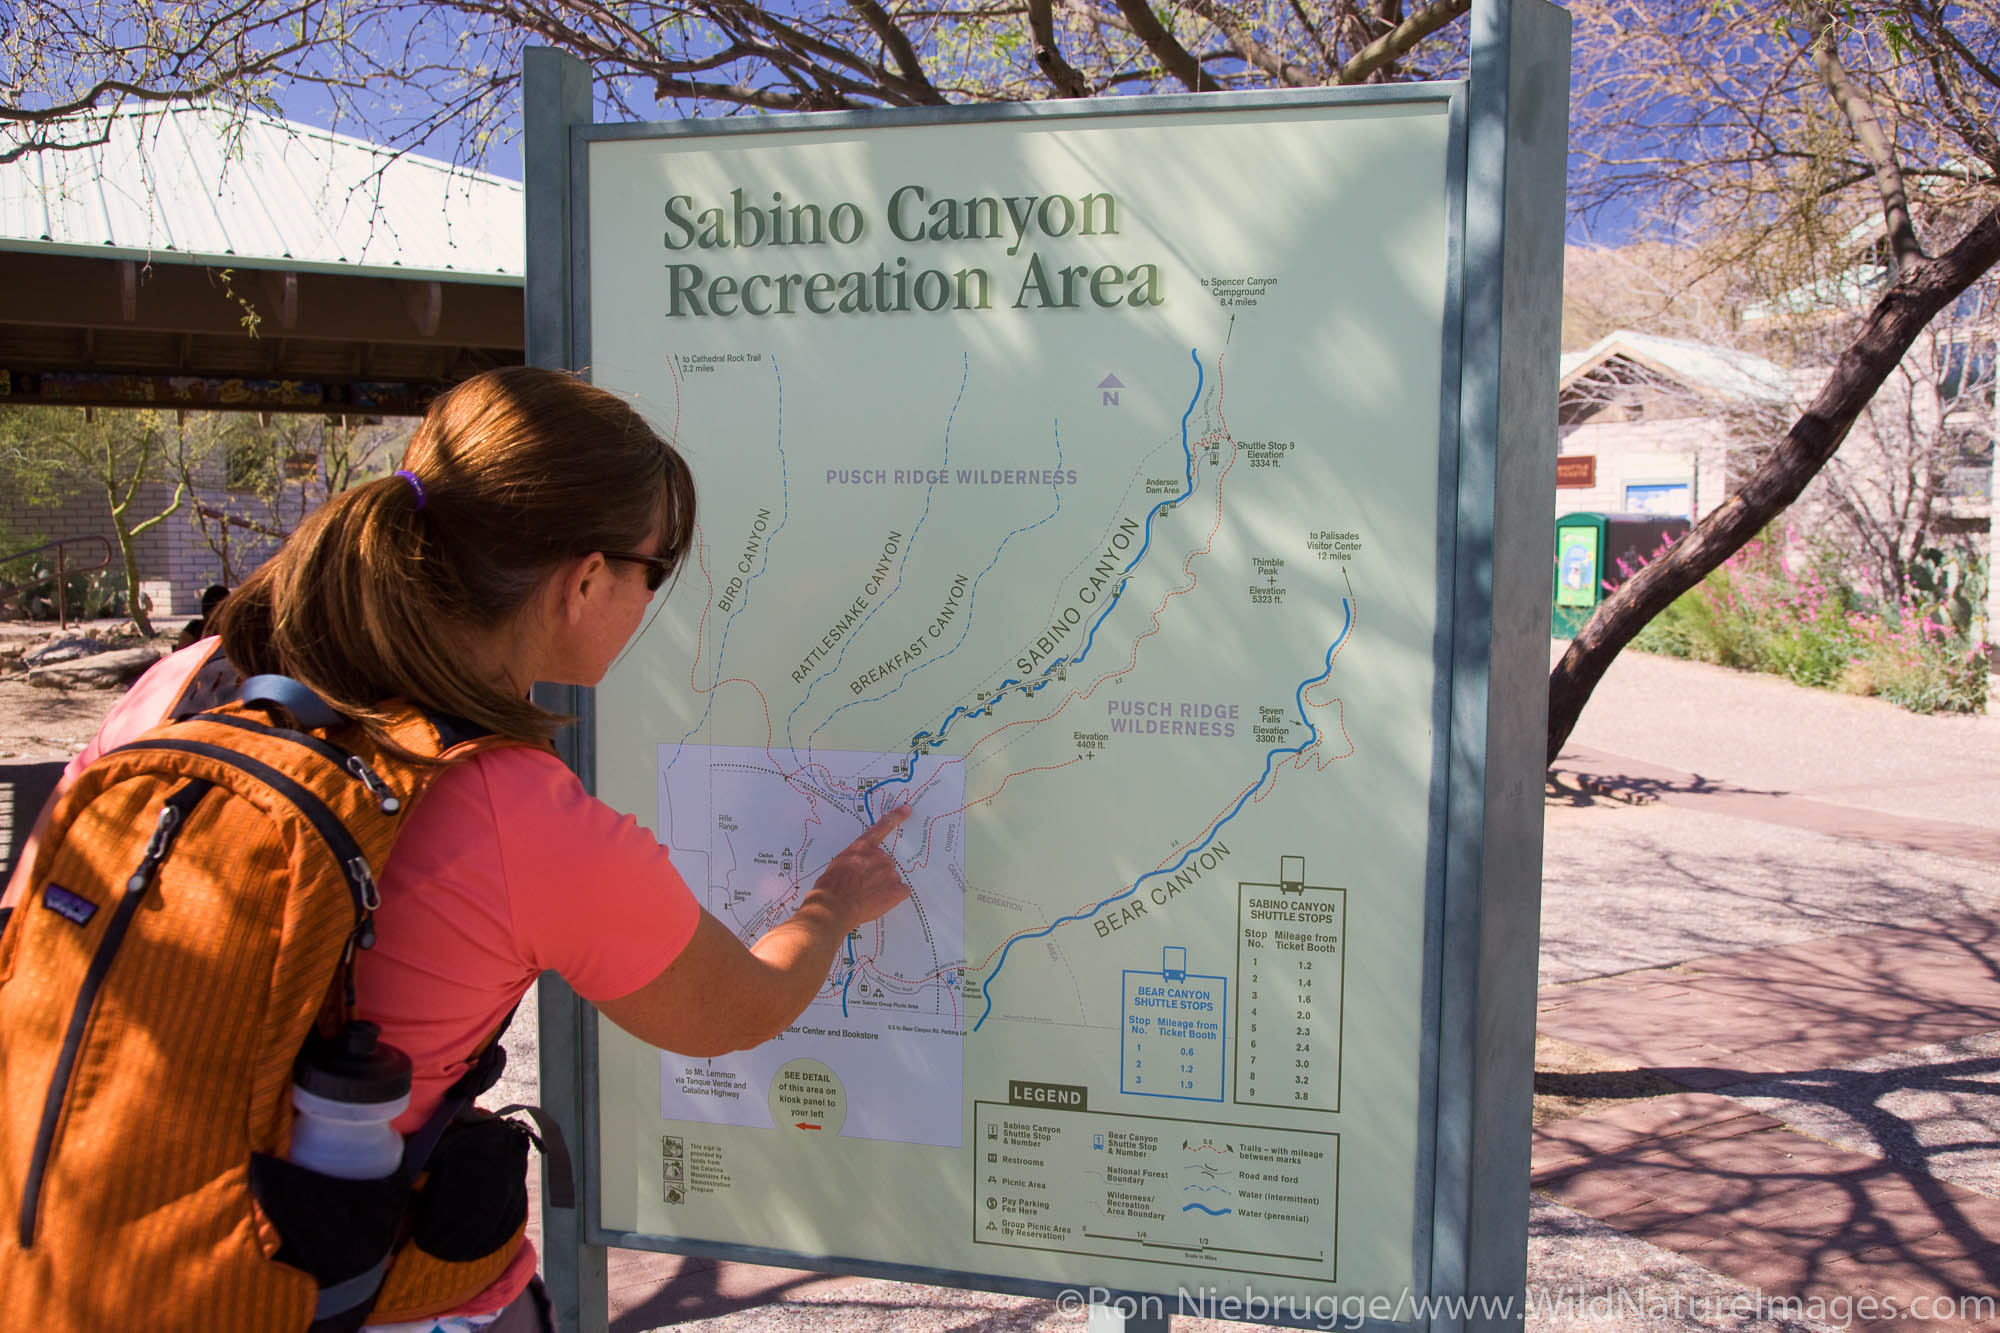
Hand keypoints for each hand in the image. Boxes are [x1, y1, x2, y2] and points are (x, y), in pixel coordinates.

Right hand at [810, 806, 912, 931]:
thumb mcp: (838, 864)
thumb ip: (854, 860)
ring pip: (892, 878)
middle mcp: (879, 856)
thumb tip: (860, 867)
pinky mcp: (896, 890)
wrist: (833, 907)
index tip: (907, 809)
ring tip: (866, 897)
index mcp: (862, 847)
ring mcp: (889, 872)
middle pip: (885, 862)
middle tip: (862, 886)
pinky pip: (901, 891)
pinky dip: (894, 897)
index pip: (881, 828)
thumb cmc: (829, 887)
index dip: (895, 817)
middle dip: (877, 873)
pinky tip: (880, 902)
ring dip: (884, 886)